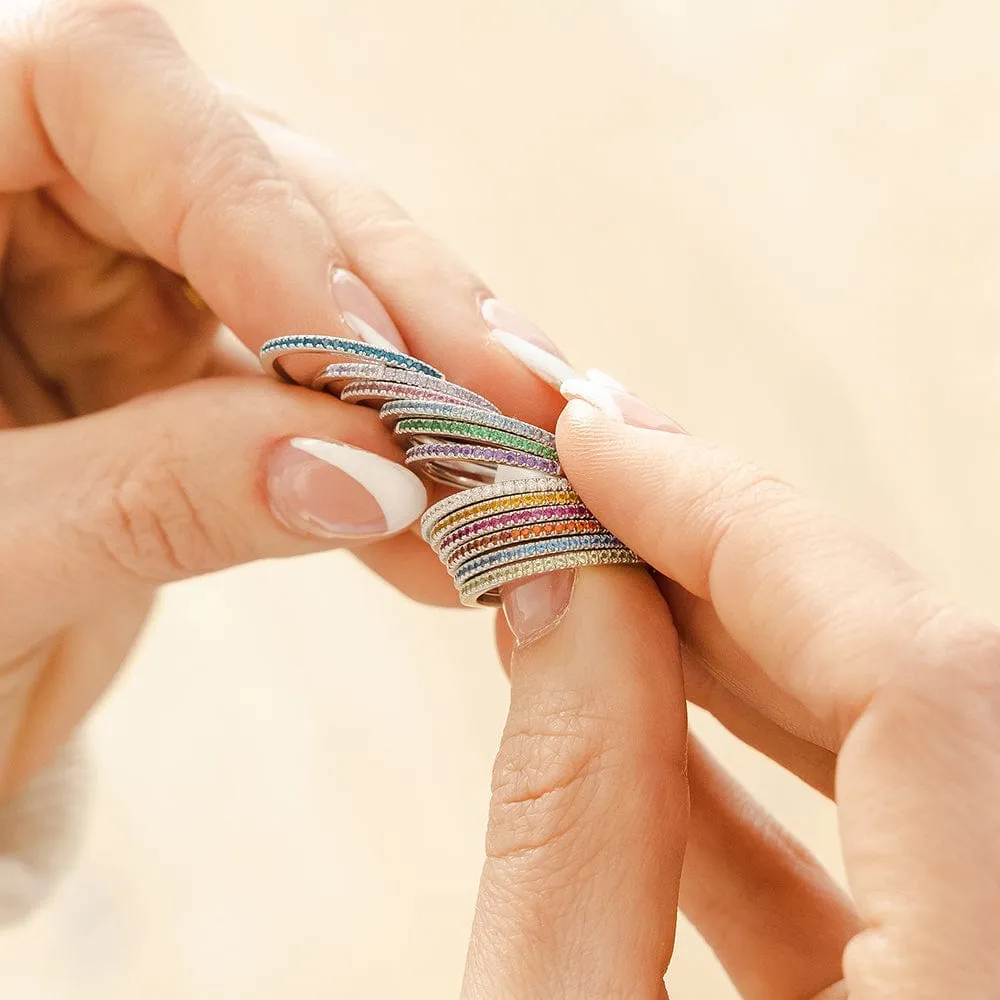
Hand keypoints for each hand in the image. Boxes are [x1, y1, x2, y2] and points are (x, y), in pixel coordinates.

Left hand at [0, 0, 565, 909]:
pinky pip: (308, 393)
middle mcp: (28, 198)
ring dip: (421, 385)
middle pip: (250, 176)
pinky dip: (382, 462)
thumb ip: (153, 495)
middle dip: (393, 300)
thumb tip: (371, 474)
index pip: (99, 86)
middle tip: (510, 404)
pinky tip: (447, 530)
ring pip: (313, 284)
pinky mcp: (177, 372)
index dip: (248, 202)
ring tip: (508, 471)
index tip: (358, 347)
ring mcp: (113, 284)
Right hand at [462, 388, 999, 997]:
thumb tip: (556, 588)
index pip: (924, 683)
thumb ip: (567, 820)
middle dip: (732, 569)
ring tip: (596, 585)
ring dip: (735, 665)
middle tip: (589, 486)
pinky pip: (883, 869)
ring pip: (905, 766)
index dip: (745, 529)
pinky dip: (751, 793)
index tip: (595, 446)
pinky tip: (635, 739)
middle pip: (925, 695)